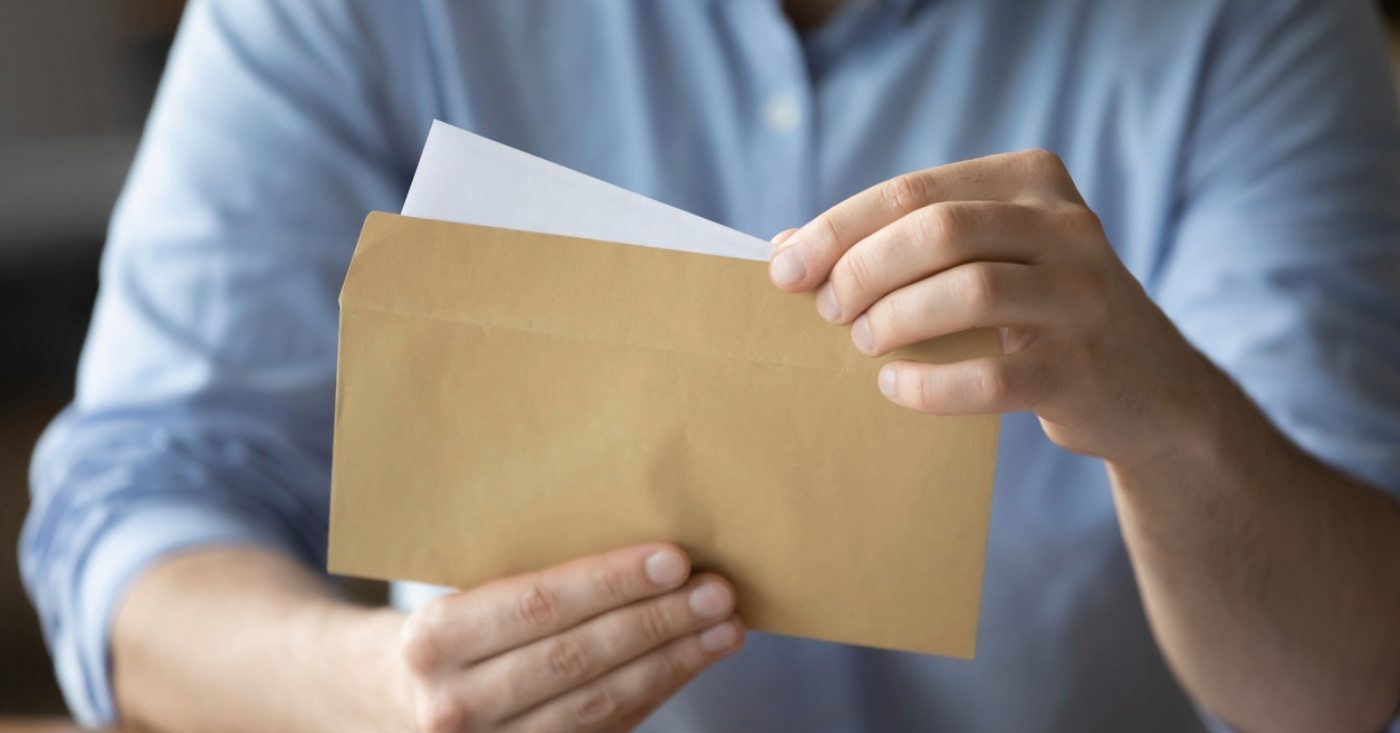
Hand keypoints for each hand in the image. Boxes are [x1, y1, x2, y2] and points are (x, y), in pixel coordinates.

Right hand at [394, 545, 743, 731]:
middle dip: (657, 623)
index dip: (611, 583)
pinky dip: (655, 692)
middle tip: (718, 591)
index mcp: (434, 639)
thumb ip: (525, 579)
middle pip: (577, 659)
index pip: (538, 605)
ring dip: (672, 663)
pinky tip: (690, 660)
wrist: (376, 700)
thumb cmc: (439, 627)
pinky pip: (604, 731)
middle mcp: (454, 704)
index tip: (674, 558)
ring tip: (724, 627)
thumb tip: (638, 548)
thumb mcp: (454, 592)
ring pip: (599, 705)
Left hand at [768, 150, 1223, 463]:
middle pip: (938, 230)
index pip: (915, 190)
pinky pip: (991, 375)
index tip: (786, 267)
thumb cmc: (1034, 315)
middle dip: (863, 270)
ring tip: (863, 343)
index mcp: (1032, 181)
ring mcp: (1085, 296)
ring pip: (970, 291)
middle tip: (828, 310)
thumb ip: (899, 244)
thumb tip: (786, 247)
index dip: (839, 228)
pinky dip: (929, 384)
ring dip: (896, 319)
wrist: (1148, 388)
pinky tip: (894, 387)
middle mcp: (1067, 226)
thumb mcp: (984, 259)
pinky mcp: (1084, 369)